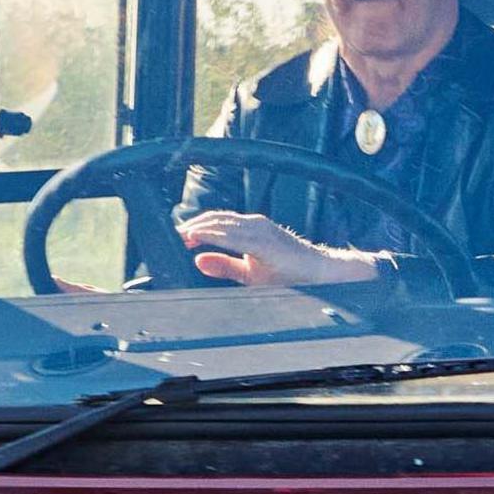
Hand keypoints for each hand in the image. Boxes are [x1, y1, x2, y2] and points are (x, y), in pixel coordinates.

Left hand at [177, 210, 375, 287]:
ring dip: (199, 228)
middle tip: (173, 236)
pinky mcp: (266, 241)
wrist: (320, 273)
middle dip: (193, 226)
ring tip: (180, 236)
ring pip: (223, 224)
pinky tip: (198, 238)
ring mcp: (261, 230)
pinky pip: (234, 236)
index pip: (218, 223)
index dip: (196, 228)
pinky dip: (213, 236)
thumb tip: (197, 260)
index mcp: (252, 229)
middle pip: (216, 219)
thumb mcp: (250, 273)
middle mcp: (255, 225)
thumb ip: (225, 265)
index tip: (177, 237)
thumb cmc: (289, 274)